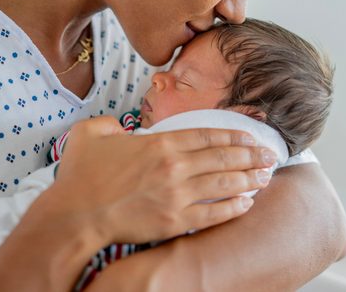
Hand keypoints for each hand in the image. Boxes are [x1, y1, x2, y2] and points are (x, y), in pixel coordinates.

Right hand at [47, 115, 275, 246]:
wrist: (75, 216)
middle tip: (270, 154)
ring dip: (249, 179)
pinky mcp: (174, 221)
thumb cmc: (81, 176)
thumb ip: (109, 124)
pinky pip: (213, 215)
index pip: (206, 134)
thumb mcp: (90, 133)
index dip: (233, 134)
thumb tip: (119, 127)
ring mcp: (176, 196)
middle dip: (251, 155)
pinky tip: (247, 204)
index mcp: (158, 143)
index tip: (250, 136)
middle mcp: (174, 167)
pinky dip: (233, 208)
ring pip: (224, 185)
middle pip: (223, 158)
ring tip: (266, 176)